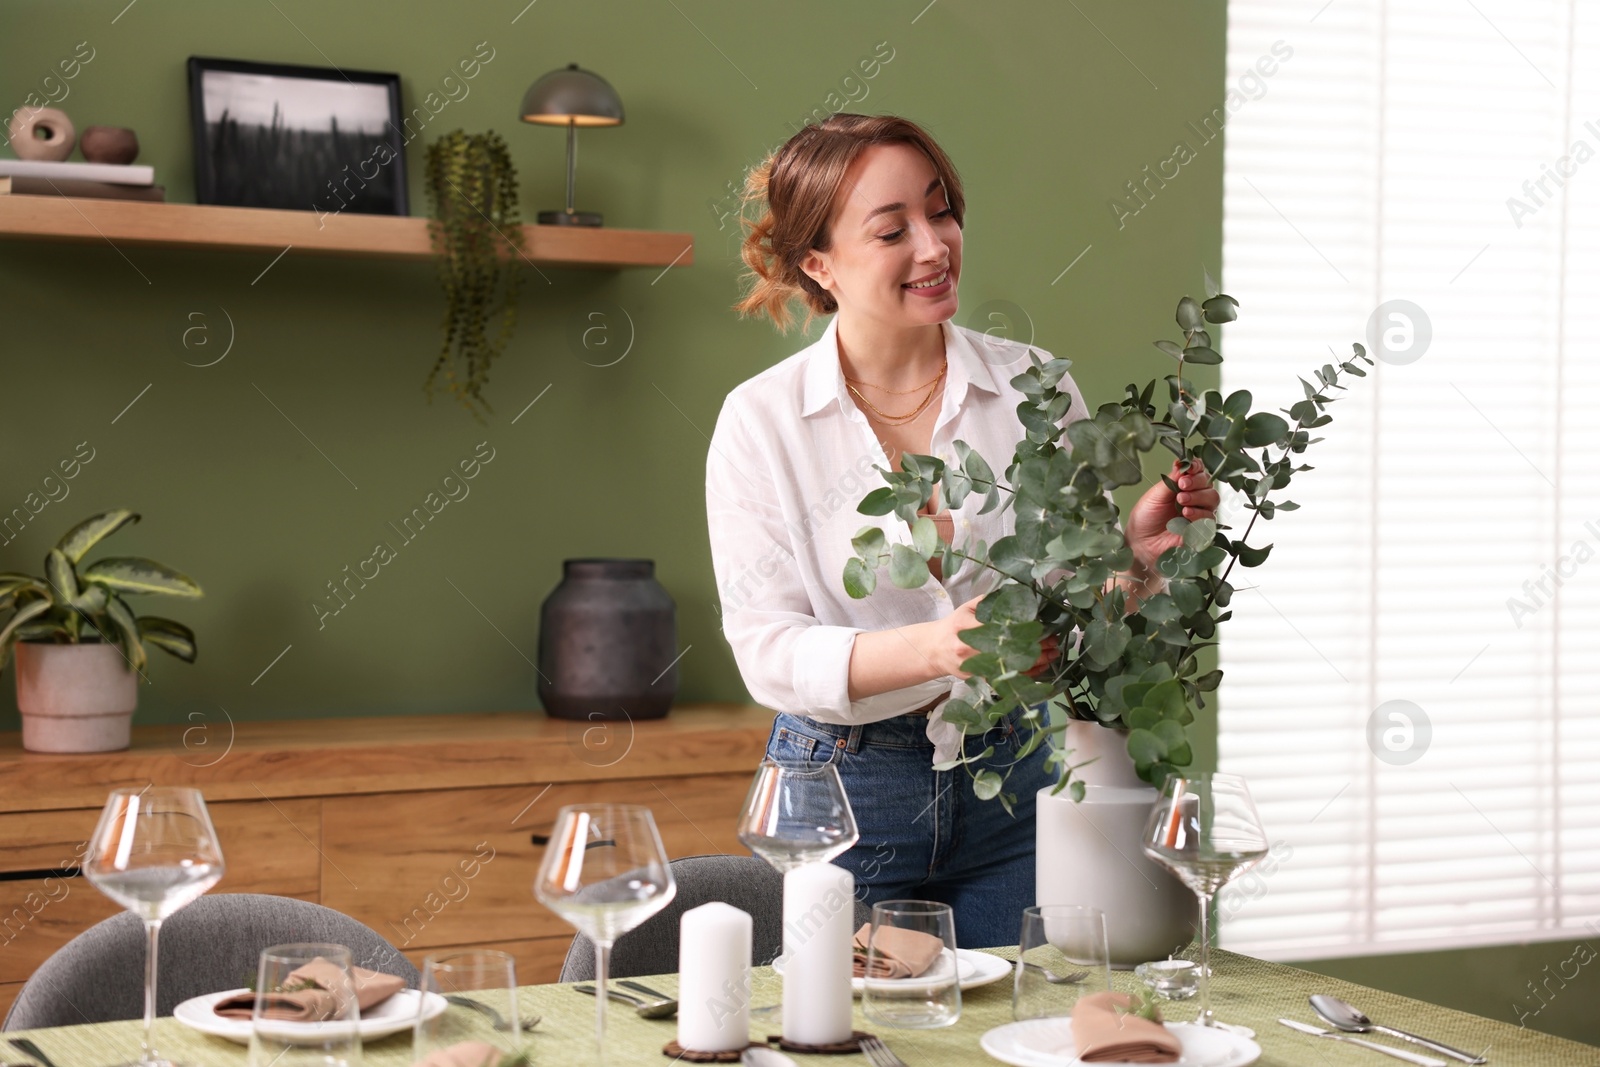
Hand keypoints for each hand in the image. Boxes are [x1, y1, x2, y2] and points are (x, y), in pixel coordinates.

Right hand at [924, 597, 1060, 679]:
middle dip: (1035, 646)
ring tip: (1052, 654)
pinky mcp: (978, 678)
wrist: (934, 650)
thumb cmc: (954, 625)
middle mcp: (969, 647)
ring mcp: (974, 665)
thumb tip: (1019, 593)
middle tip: (1054, 641)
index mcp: (966, 625)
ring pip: (1010, 666)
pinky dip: (1025, 675)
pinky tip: (1040, 668)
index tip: (1043, 625)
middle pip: (1009, 648)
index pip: (1001, 626)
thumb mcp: (967, 607)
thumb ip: (990, 601)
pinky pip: (1007, 678)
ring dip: (1035, 662)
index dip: (1025, 626)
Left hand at [1125, 458, 1219, 569]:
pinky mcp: (1202, 530)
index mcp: (1182, 487)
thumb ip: (1171, 480)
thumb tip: (1182, 463)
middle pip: (1208, 484)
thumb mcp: (1155, 495)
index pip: (1198, 472)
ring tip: (1181, 501)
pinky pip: (1209, 518)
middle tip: (1182, 485)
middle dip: (1197, 482)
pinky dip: (1199, 513)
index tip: (1189, 468)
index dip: (1196, 467)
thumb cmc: (1145, 519)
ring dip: (1198, 497)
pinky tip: (1186, 514)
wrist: (1140, 544)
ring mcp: (1199, 513)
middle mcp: (1194, 498)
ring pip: (1212, 499)